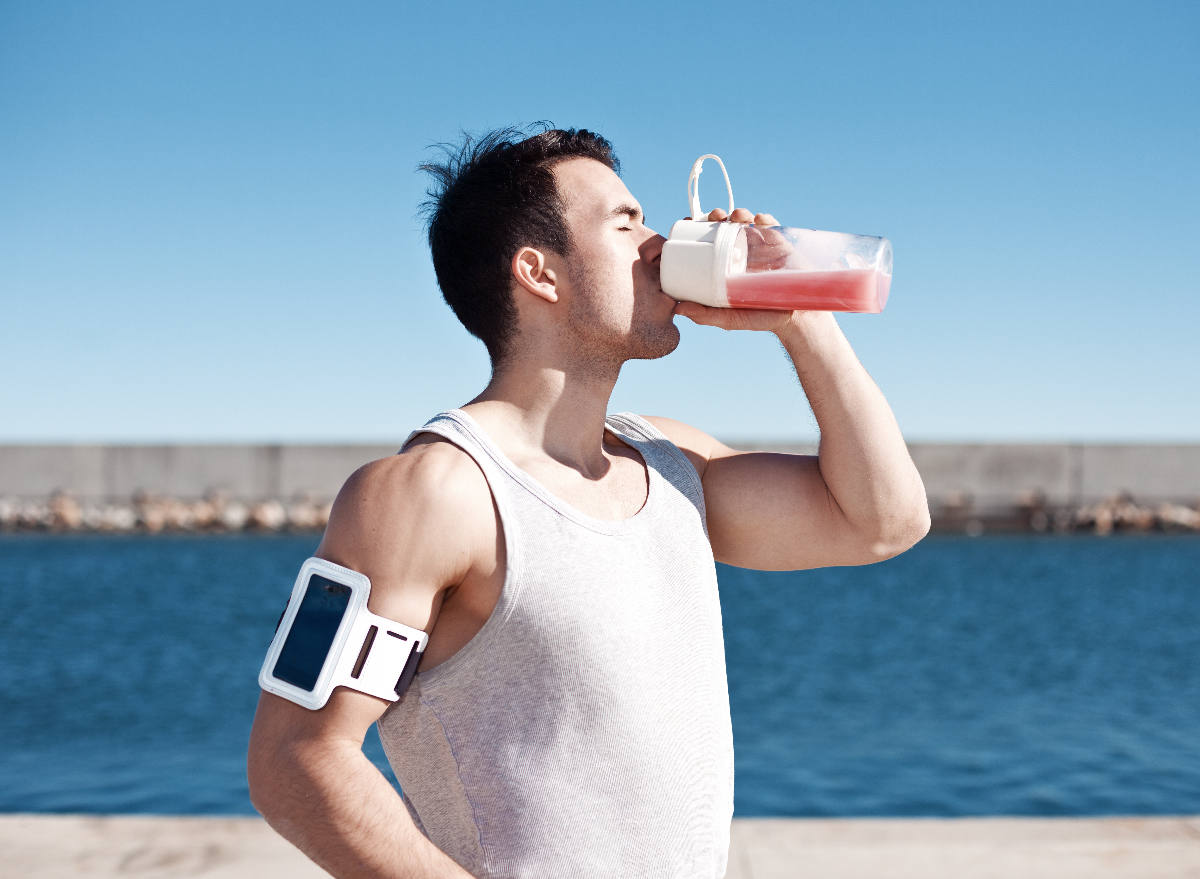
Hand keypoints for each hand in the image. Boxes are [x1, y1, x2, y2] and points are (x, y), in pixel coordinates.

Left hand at [674, 207, 796, 332]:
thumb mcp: (730, 318)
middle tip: (714, 216)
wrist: (796, 317)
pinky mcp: (779, 244)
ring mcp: (760, 246)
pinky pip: (771, 225)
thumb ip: (707, 315)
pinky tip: (758, 219)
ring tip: (736, 216)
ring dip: (739, 213)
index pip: (708, 242)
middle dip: (717, 216)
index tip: (689, 222)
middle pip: (725, 227)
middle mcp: (741, 253)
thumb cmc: (761, 318)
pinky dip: (764, 219)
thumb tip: (678, 310)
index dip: (698, 230)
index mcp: (726, 265)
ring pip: (746, 222)